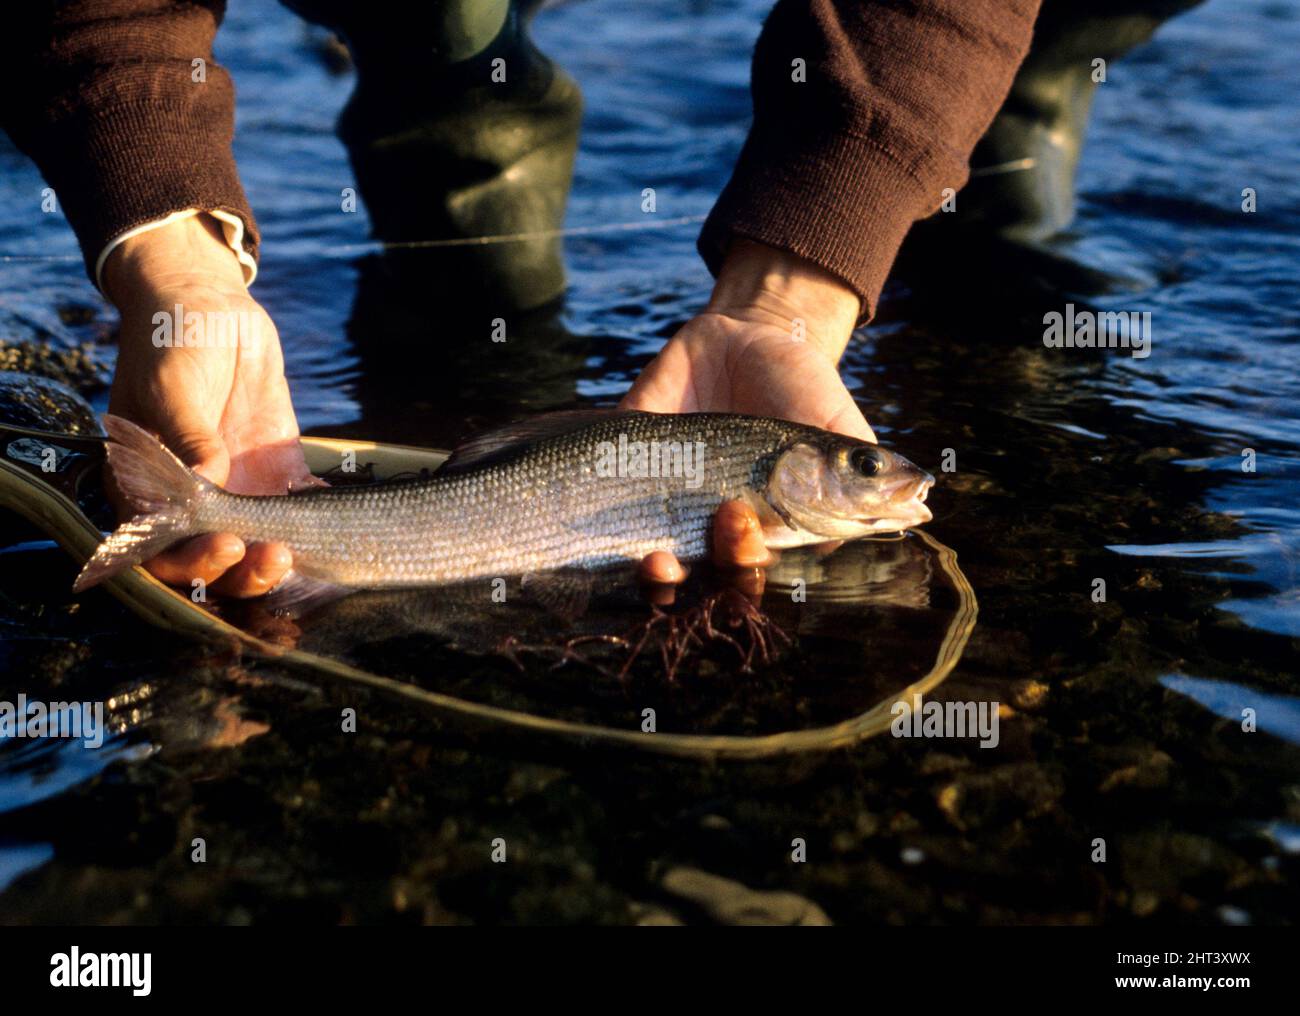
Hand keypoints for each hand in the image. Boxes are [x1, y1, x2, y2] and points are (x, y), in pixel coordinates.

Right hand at [103, 213, 312, 596]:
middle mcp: (195, 499)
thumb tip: (207, 482)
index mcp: (147, 489)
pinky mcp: (277, 469)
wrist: (210, 304)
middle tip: (273, 557)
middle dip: (243, 572)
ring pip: (258, 545)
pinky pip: (300, 505)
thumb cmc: (172, 337)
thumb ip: (190, 435)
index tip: (226, 547)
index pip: (162, 551)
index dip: (192, 564)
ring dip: (278, 559)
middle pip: (215, 561)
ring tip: (298, 550)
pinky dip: (320, 520)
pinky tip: (338, 521)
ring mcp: (239, 487)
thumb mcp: (174, 384)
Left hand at [622, 240, 873, 584]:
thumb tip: (893, 515)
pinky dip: (615, 529)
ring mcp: (664, 502)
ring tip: (662, 559)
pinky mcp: (624, 471)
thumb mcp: (835, 424)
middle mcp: (710, 524)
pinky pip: (607, 512)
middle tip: (732, 518)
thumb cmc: (798, 384)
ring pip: (659, 563)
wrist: (743, 333)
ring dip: (660, 575)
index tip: (759, 541)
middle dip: (717, 560)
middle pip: (707, 572)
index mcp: (763, 525)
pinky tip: (631, 533)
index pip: (754, 571)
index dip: (750, 571)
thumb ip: (860, 471)